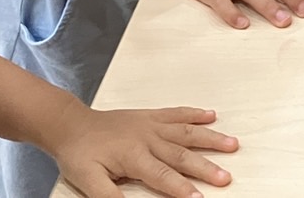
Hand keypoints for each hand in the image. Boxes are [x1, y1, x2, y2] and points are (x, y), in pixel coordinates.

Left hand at [50, 105, 236, 197]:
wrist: (72, 125)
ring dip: (210, 138)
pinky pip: (177, 113)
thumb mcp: (88, 182)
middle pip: (182, 155)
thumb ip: (110, 196)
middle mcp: (148, 138)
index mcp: (134, 157)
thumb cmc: (80, 155)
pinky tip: (211, 115)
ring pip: (187, 132)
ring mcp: (152, 124)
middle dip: (205, 167)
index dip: (182, 189)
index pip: (163, 177)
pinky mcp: (151, 115)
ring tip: (232, 144)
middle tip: (225, 177)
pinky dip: (195, 114)